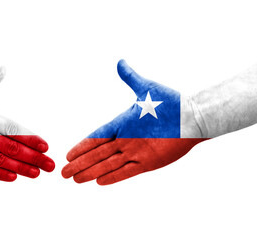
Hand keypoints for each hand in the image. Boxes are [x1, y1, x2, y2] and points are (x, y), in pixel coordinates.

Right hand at [0, 67, 54, 181]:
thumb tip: (4, 69)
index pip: (12, 129)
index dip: (30, 138)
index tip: (46, 145)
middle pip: (12, 148)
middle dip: (34, 157)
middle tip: (51, 165)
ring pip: (0, 161)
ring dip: (21, 167)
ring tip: (38, 173)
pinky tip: (13, 177)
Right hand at [62, 60, 205, 184]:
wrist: (193, 118)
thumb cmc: (171, 103)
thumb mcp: (146, 89)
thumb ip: (131, 78)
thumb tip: (120, 62)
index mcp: (122, 124)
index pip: (96, 137)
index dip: (81, 146)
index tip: (68, 154)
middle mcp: (125, 140)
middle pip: (97, 154)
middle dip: (79, 163)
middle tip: (63, 172)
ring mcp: (136, 153)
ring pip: (107, 164)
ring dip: (91, 172)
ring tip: (75, 180)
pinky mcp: (148, 163)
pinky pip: (126, 172)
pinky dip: (112, 177)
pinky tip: (99, 182)